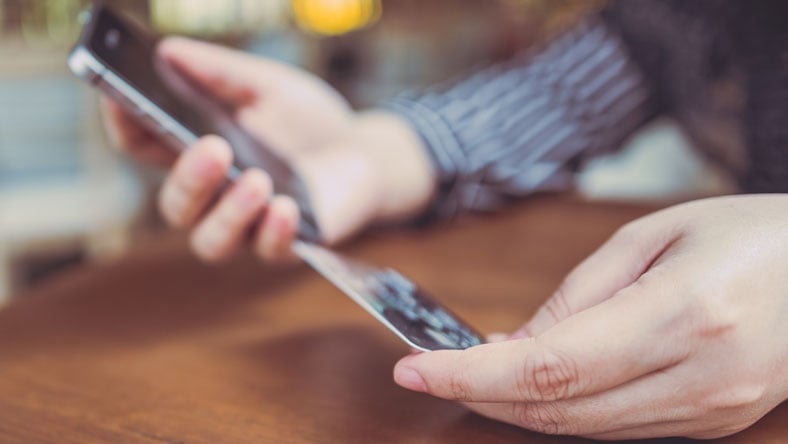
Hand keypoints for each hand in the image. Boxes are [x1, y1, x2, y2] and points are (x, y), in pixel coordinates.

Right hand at [103, 37, 433, 260]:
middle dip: (189, 180)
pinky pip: (269, 251)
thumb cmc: (308, 121)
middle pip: (176, 205)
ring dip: (228, 214)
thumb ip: (223, 73)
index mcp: (198, 152)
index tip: (121, 100)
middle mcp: (215, 197)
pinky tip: (287, 207)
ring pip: (211, 241)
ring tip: (257, 180)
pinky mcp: (288, 244)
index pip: (145, 146)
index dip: (126, 126)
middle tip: (214, 149)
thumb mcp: (268, 86)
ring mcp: (249, 225)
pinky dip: (274, 232)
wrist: (366, 153)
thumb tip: (169, 51)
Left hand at [393, 195, 787, 439]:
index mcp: (684, 314)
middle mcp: (699, 378)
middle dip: (481, 396)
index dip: (472, 375)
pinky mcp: (713, 424)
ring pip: (583, 430)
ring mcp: (710, 412)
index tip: (415, 367)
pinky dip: (562, 411)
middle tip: (430, 370)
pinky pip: (616, 429)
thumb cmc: (751, 233)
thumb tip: (514, 345)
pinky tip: (533, 383)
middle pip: (559, 410)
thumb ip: (580, 295)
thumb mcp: (656, 236)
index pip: (551, 367)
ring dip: (516, 406)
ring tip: (471, 372)